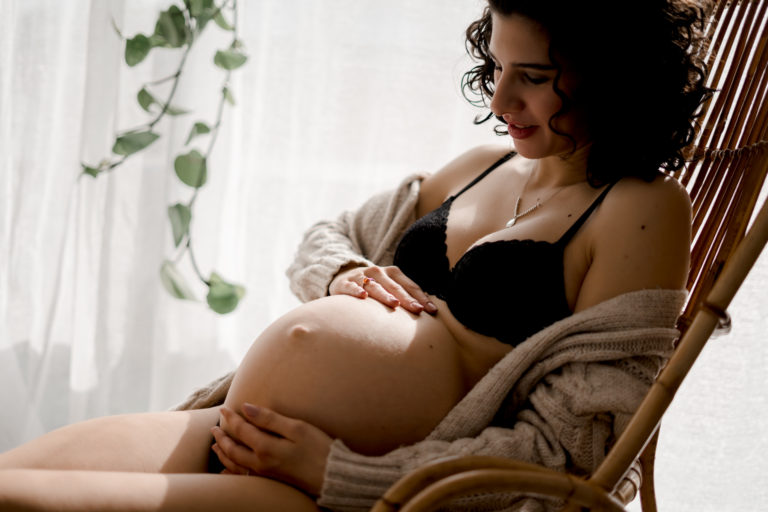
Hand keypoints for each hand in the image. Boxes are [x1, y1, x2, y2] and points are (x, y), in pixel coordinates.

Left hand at [211, 404, 331, 496]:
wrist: (332, 476)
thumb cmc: (318, 448)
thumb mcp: (297, 428)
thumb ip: (270, 419)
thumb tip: (246, 408)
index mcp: (266, 447)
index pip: (242, 430)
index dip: (231, 418)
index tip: (224, 408)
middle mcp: (261, 463)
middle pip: (233, 450)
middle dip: (222, 437)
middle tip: (214, 427)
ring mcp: (265, 474)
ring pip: (235, 465)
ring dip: (223, 454)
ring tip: (216, 446)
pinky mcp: (271, 481)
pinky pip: (243, 477)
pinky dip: (232, 472)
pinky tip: (229, 470)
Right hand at [329, 264, 436, 314]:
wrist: (343, 276)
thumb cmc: (374, 286)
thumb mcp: (390, 287)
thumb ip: (406, 296)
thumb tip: (430, 312)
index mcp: (393, 273)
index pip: (410, 286)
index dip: (421, 298)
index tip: (431, 311)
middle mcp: (378, 272)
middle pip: (395, 287)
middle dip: (407, 299)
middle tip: (417, 310)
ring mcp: (361, 277)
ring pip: (375, 286)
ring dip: (385, 295)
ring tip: (394, 304)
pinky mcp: (345, 283)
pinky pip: (351, 287)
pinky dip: (356, 291)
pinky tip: (362, 296)